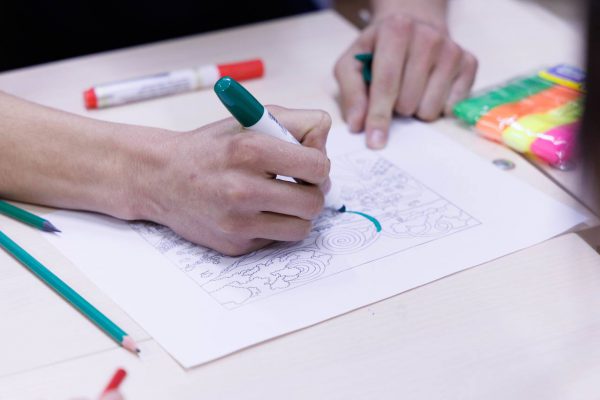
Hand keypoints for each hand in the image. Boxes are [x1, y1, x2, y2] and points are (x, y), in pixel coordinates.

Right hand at [133, 106, 331, 255]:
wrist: (162, 177)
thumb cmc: (211, 148)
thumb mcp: (251, 119)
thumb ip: (297, 122)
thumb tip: (326, 145)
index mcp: (250, 150)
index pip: (316, 166)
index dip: (318, 164)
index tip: (308, 163)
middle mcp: (242, 188)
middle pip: (314, 202)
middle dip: (312, 191)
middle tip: (299, 183)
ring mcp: (238, 222)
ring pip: (302, 227)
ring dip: (298, 213)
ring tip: (282, 198)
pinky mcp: (235, 244)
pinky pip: (278, 240)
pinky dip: (276, 226)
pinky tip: (259, 211)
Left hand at [334, 13, 477, 148]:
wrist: (413, 29)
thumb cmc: (378, 51)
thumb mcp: (352, 64)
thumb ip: (351, 94)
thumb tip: (358, 125)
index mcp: (396, 29)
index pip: (387, 83)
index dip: (378, 116)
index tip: (375, 142)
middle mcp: (428, 36)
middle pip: (408, 101)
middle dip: (396, 108)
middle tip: (394, 93)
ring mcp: (452, 50)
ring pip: (430, 109)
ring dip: (415, 109)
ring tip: (410, 89)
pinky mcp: (469, 64)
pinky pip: (450, 108)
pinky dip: (436, 106)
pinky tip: (429, 88)